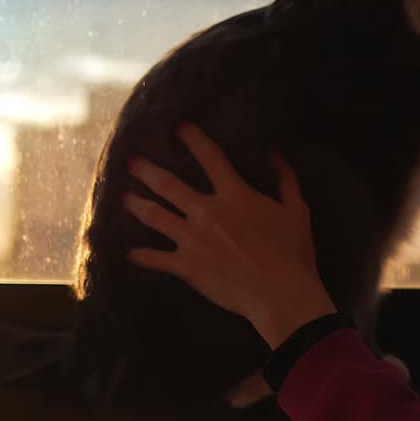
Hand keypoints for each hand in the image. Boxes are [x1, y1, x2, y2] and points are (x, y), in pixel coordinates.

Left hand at [125, 123, 336, 348]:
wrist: (280, 293)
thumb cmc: (293, 252)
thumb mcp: (296, 210)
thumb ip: (285, 179)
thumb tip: (276, 151)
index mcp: (235, 195)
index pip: (211, 157)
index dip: (194, 138)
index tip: (179, 127)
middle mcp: (207, 212)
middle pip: (168, 185)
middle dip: (147, 170)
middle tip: (131, 160)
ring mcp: (192, 239)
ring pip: (154, 216)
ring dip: (136, 204)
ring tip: (123, 197)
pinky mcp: (186, 266)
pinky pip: (154, 258)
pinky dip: (140, 256)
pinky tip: (129, 253)